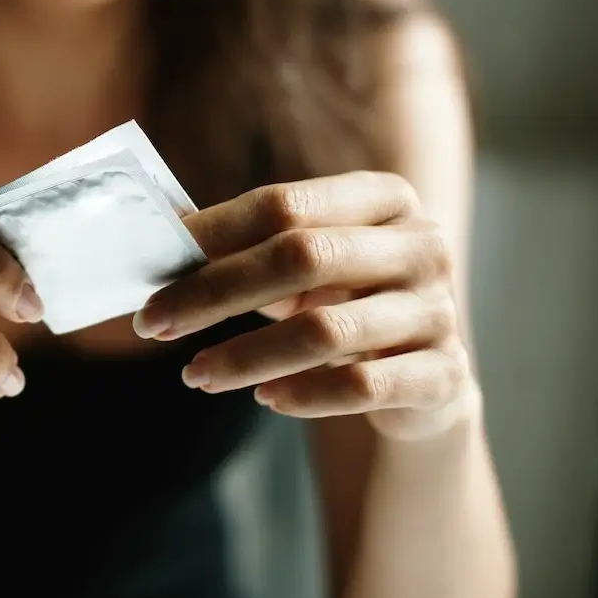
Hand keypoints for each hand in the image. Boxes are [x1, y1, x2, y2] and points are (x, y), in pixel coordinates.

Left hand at [132, 171, 474, 440]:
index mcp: (383, 197)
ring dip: (246, 356)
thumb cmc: (342, 301)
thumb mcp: (304, 263)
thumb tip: (155, 237)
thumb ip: (245, 244)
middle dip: (215, 292)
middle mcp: (419, 245)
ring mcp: (438, 311)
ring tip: (195, 375)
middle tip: (153, 324)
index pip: (284, 203)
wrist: (421, 376)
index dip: (212, 232)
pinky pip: (363, 386)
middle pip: (302, 257)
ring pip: (326, 330)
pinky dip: (305, 395)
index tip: (153, 265)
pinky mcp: (444, 375)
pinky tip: (264, 399)